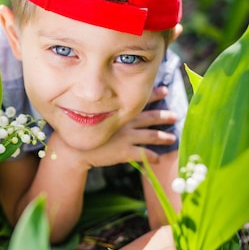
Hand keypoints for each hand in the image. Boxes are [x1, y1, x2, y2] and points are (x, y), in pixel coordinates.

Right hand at [49, 85, 177, 169]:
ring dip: (163, 137)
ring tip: (172, 138)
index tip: (165, 90)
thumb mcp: (90, 114)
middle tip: (176, 115)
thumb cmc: (78, 129)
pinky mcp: (124, 152)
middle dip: (164, 115)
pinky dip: (153, 157)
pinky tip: (159, 159)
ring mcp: (126, 138)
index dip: (153, 94)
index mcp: (118, 112)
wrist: (73, 148)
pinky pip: (143, 155)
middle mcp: (125, 123)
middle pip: (150, 117)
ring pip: (150, 136)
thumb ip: (100, 107)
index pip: (140, 100)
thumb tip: (105, 102)